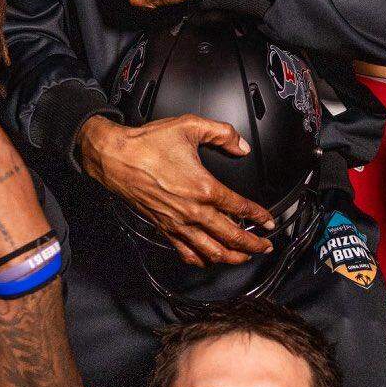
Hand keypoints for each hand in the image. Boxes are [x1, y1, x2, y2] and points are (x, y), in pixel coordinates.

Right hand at [76, 114, 273, 265]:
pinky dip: (201, 260)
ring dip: (231, 257)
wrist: (117, 158)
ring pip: (210, 251)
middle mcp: (192, 211)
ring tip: (243, 257)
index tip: (269, 221)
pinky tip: (208, 259)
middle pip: (230, 237)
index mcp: (203, 187)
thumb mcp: (190, 126)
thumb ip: (222, 133)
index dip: (259, 216)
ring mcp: (177, 223)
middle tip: (265, 247)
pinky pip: (185, 252)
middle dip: (252, 245)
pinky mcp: (164, 228)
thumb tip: (241, 146)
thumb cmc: (148, 144)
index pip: (240, 208)